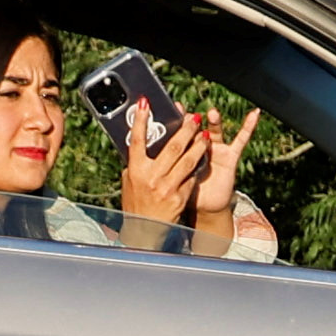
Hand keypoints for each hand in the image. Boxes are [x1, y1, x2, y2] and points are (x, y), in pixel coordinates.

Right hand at [120, 104, 259, 244]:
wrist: (146, 231)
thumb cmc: (137, 204)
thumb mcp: (130, 182)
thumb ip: (137, 164)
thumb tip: (142, 143)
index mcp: (136, 170)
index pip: (137, 140)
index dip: (140, 120)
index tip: (145, 103)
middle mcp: (152, 178)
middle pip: (172, 147)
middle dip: (185, 129)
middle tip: (193, 117)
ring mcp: (168, 188)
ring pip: (188, 160)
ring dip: (199, 145)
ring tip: (206, 134)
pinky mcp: (181, 197)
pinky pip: (192, 177)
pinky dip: (198, 166)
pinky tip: (204, 157)